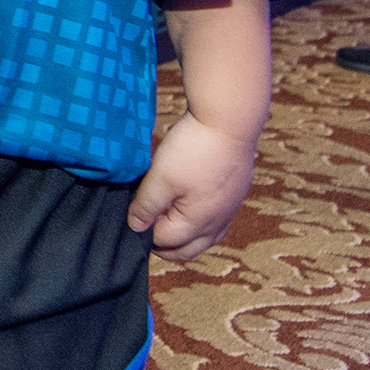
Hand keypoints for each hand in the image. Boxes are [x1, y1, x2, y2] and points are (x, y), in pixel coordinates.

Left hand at [129, 106, 255, 260]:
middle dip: (165, 247)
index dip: (145, 231)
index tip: (133, 214)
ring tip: (166, 222)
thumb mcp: (160, 178)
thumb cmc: (194, 149)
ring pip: (206, 238)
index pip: (165, 242)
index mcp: (197, 224)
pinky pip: (217, 221)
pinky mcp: (235, 193)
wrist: (231, 120)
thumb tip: (136, 228)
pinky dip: (200, 222)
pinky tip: (190, 206)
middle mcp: (217, 223)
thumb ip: (146, 207)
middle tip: (145, 230)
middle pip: (188, 250)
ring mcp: (229, 209)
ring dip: (185, 238)